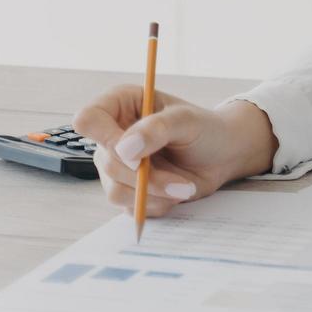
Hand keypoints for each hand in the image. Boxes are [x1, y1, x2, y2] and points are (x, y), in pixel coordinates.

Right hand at [72, 86, 276, 218]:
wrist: (223, 155)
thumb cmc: (206, 129)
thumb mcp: (187, 121)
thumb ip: (157, 129)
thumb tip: (124, 148)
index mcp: (121, 104)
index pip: (88, 120)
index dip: (107, 140)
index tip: (138, 156)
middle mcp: (112, 134)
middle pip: (106, 163)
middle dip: (146, 177)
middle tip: (182, 182)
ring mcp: (116, 164)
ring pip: (115, 190)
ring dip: (154, 194)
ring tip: (184, 186)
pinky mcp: (126, 189)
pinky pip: (128, 206)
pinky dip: (155, 205)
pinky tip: (175, 192)